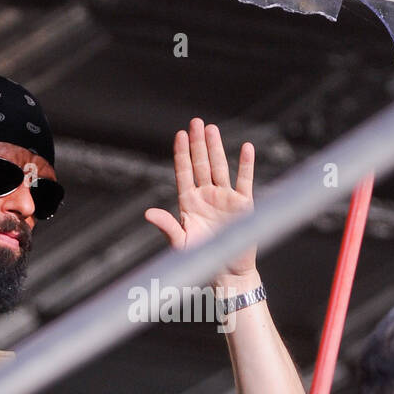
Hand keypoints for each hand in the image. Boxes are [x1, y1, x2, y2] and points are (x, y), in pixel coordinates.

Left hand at [145, 118, 256, 283]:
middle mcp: (206, 196)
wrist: (228, 272)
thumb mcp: (180, 243)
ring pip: (220, 167)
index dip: (182, 154)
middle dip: (198, 143)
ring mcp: (225, 198)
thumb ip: (166, 226)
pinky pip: (245, 180)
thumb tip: (147, 214)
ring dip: (216, 148)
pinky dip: (246, 164)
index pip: (184, 172)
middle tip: (196, 121)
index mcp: (189, 203)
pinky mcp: (243, 204)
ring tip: (212, 129)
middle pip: (201, 164)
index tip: (179, 135)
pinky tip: (245, 148)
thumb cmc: (203, 260)